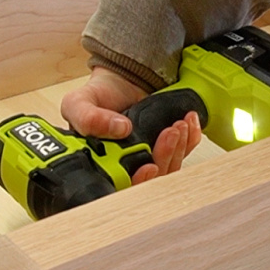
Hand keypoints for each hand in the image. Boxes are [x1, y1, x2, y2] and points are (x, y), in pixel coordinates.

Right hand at [60, 67, 202, 184]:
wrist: (119, 81)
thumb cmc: (97, 98)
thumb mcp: (78, 104)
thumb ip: (88, 117)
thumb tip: (118, 128)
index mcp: (103, 167)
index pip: (123, 188)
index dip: (139, 183)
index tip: (149, 167)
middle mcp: (127, 168)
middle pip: (152, 181)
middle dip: (165, 158)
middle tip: (169, 133)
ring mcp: (148, 159)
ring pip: (170, 168)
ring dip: (179, 148)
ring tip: (178, 125)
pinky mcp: (166, 149)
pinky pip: (184, 152)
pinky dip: (191, 139)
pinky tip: (189, 123)